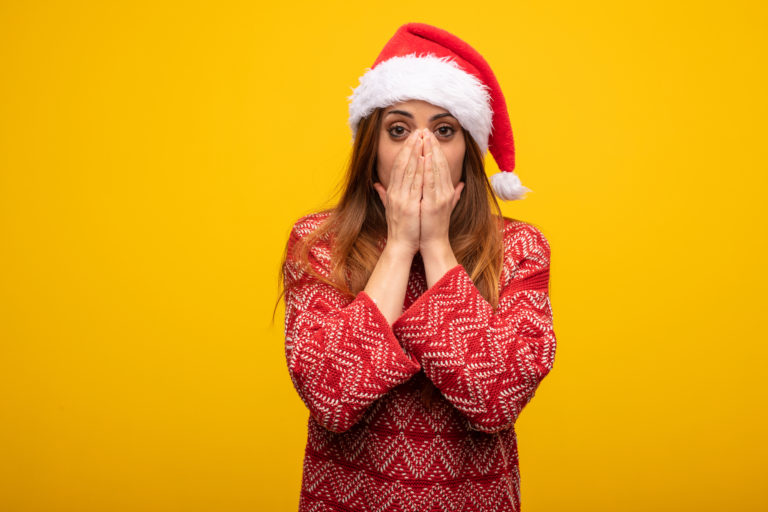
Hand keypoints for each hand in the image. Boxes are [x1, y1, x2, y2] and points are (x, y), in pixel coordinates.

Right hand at [373, 130, 424, 256]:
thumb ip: (385, 194)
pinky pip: (415, 184)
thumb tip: (377, 185)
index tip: (412, 138)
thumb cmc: (400, 228)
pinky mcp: (409, 205)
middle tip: (418, 131)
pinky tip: (425, 158)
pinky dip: (420, 170)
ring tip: (422, 138)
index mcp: (392, 192)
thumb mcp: (391, 208)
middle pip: (402, 164)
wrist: (400, 245)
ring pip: (408, 170)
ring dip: (415, 152)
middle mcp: (395, 192)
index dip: (404, 150)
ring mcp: (401, 198)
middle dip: (410, 146)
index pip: (397, 166)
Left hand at [420, 129, 463, 253]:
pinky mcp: (434, 203)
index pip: (442, 166)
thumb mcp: (444, 206)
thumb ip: (453, 194)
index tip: (429, 137)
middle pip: (440, 164)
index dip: (436, 150)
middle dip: (432, 146)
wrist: (434, 242)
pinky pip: (430, 182)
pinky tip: (423, 157)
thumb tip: (461, 185)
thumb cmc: (434, 225)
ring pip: (435, 169)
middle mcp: (446, 191)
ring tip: (424, 138)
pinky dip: (427, 169)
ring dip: (429, 152)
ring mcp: (441, 197)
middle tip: (425, 130)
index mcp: (447, 190)